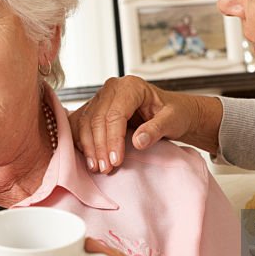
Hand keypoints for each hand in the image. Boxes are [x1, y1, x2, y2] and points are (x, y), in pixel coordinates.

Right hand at [69, 76, 217, 173]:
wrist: (170, 112)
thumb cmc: (173, 113)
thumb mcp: (172, 120)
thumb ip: (156, 129)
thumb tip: (139, 142)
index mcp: (131, 86)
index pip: (115, 114)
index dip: (113, 140)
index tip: (116, 161)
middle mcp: (112, 88)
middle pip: (97, 119)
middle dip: (100, 147)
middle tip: (106, 168)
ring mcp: (101, 97)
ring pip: (86, 122)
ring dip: (89, 147)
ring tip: (96, 167)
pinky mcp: (95, 108)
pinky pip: (81, 124)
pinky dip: (82, 141)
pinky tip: (88, 157)